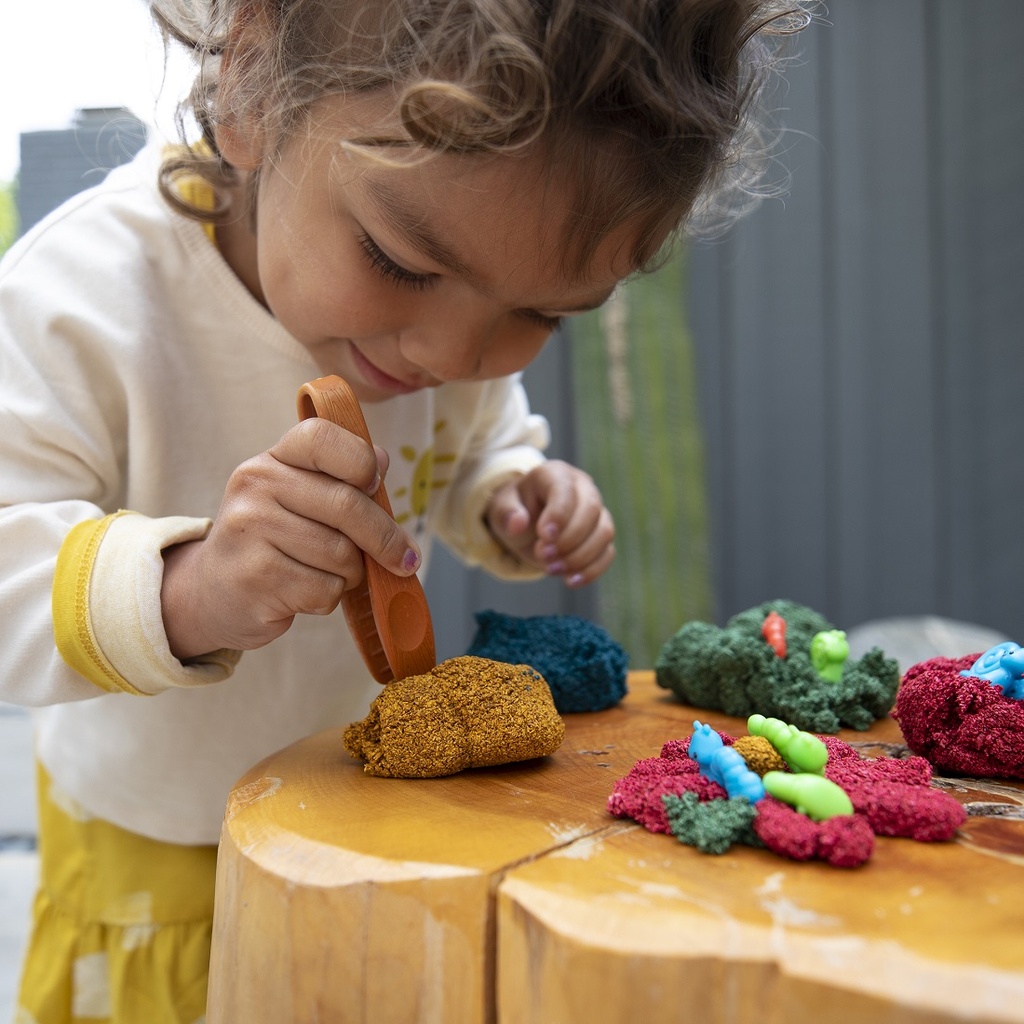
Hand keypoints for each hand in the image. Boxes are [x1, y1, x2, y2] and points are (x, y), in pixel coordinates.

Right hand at [160, 417, 421, 658]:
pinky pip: (325, 590)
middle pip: (347, 505)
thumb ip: (341, 479)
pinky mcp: (255, 578)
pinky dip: (330, 597)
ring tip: (331, 574)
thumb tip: (384, 459)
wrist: (213, 592)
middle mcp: (255, 486)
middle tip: (405, 559)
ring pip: (340, 554)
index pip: (322, 438)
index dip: (361, 461)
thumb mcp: (299, 498)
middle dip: (385, 538)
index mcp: (272, 459)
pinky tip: (306, 593)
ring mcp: (250, 531)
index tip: (377, 485)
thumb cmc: (274, 541)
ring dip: (352, 573)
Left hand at [485, 460, 614, 586]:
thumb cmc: (515, 510)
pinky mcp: (600, 536)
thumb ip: (506, 513)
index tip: (544, 537)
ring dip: (579, 556)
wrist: (527, 523)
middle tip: (543, 555)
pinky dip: (591, 570)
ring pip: (604, 532)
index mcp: (555, 474)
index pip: (565, 490)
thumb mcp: (501, 508)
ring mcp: (596, 512)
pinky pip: (607, 553)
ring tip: (551, 569)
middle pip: (591, 509)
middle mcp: (583, 488)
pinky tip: (570, 581)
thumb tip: (517, 524)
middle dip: (569, 538)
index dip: (558, 514)